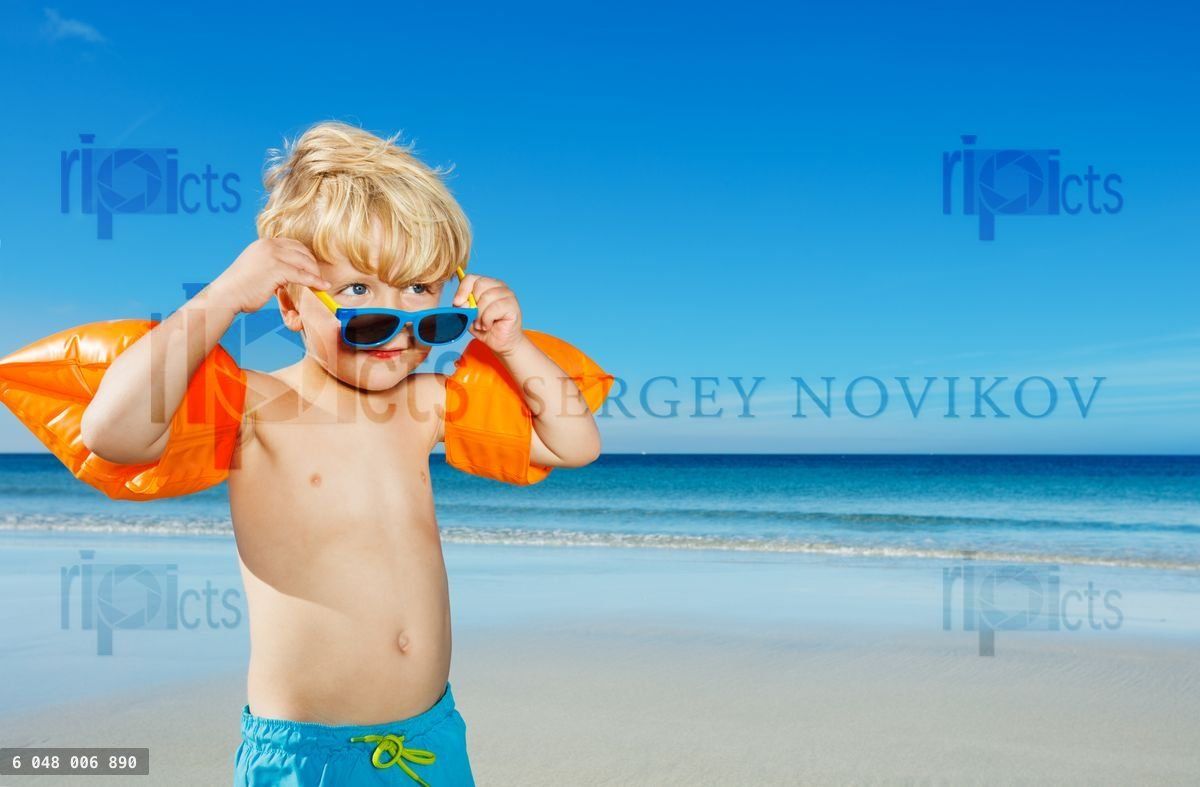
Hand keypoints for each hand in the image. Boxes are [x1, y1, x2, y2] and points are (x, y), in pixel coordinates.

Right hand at [209, 238, 331, 313]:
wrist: (226, 295)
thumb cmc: (240, 287)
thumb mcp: (256, 267)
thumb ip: (271, 265)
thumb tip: (287, 273)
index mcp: (264, 243)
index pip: (293, 244)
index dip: (305, 255)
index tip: (312, 267)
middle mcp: (269, 245)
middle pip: (302, 251)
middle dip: (312, 264)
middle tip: (318, 276)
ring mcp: (273, 256)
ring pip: (304, 262)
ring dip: (315, 273)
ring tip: (321, 284)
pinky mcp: (276, 269)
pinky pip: (302, 275)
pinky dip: (315, 282)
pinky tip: (322, 287)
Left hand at [452, 274, 524, 354]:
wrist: (501, 343)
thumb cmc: (485, 327)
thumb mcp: (468, 316)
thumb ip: (463, 307)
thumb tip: (460, 302)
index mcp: (487, 284)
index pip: (471, 278)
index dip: (462, 289)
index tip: (457, 303)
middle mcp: (499, 286)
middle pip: (479, 285)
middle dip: (473, 304)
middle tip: (474, 318)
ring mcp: (507, 294)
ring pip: (486, 297)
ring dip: (480, 315)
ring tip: (481, 324)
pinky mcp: (513, 305)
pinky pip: (494, 308)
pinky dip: (487, 320)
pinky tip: (488, 326)